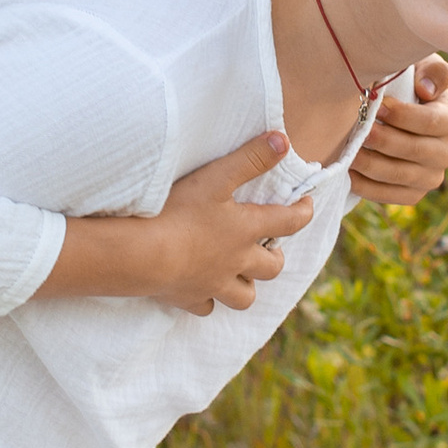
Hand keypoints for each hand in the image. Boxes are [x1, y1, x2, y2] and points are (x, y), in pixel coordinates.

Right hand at [49, 131, 314, 315]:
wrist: (142, 253)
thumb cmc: (178, 212)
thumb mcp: (216, 177)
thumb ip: (250, 158)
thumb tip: (283, 140)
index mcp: (246, 230)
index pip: (289, 222)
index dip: (303, 213)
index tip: (306, 206)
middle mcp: (236, 261)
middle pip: (270, 269)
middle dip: (274, 259)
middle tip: (271, 249)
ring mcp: (213, 283)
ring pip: (244, 297)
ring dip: (247, 286)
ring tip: (241, 276)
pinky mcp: (187, 298)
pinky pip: (205, 307)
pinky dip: (208, 300)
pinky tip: (202, 290)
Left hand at [349, 58, 447, 209]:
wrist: (395, 118)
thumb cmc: (406, 87)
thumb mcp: (420, 69)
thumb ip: (432, 71)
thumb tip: (426, 90)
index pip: (429, 122)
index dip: (402, 116)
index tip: (377, 107)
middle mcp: (446, 154)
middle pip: (413, 151)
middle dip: (383, 141)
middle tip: (358, 132)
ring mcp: (431, 178)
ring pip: (399, 175)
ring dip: (371, 164)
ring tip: (349, 152)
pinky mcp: (413, 194)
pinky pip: (390, 195)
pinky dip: (367, 186)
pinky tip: (348, 173)